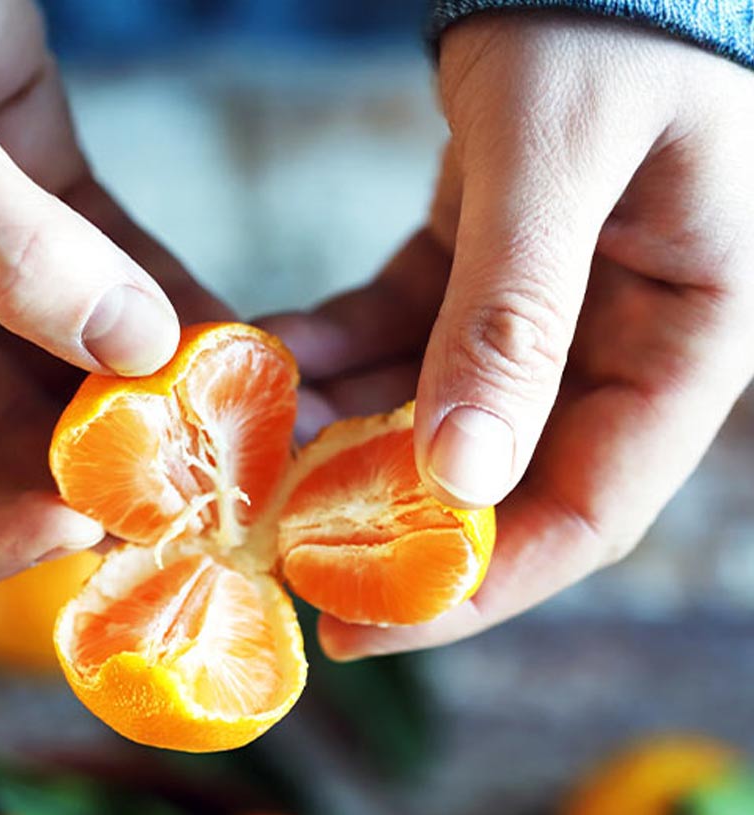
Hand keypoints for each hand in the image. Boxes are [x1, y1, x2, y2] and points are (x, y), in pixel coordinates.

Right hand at [0, 0, 225, 581]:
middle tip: (194, 494)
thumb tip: (127, 349)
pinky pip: (112, 278)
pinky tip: (242, 349)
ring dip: (149, 401)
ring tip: (241, 430)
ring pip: (61, 368)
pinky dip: (173, 314)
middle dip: (90, 471)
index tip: (65, 527)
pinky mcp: (34, 198)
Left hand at [264, 14, 753, 657]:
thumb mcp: (562, 159)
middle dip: (388, 521)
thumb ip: (513, 316)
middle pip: (502, 483)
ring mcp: (551, 315)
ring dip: (342, 434)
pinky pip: (401, 336)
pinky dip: (335, 353)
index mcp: (689, 346)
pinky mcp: (484, 272)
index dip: (478, 586)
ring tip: (254, 453)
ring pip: (435, 415)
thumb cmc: (612, 13)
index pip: (588, 515)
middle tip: (283, 553)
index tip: (367, 624)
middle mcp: (623, 347)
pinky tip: (269, 360)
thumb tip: (464, 475)